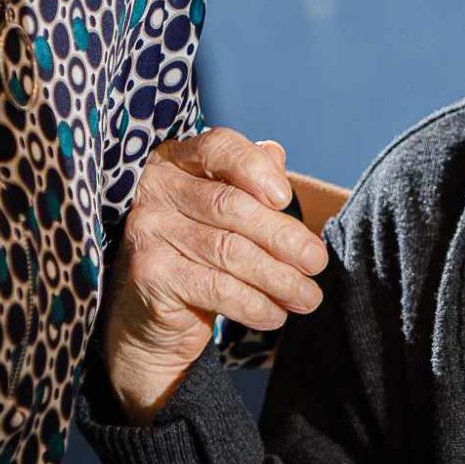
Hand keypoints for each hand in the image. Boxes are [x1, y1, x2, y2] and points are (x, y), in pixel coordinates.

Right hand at [102, 128, 329, 420]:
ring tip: (308, 297)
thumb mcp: (223, 213)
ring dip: (278, 279)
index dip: (255, 168)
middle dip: (283, 237)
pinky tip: (275, 315)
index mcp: (176, 160)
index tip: (286, 198)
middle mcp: (155, 188)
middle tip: (317, 262)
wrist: (150, 316)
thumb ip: (248, 180)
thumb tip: (276, 156)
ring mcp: (147, 230)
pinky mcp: (149, 273)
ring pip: (229, 251)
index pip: (218, 147)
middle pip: (231, 205)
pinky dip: (254, 304)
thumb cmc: (197, 252)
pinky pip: (216, 288)